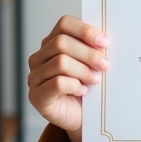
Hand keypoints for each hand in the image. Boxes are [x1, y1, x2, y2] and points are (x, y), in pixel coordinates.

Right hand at [27, 15, 108, 141]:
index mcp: (52, 43)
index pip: (64, 24)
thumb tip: (105, 40)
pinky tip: (83, 90)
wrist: (81, 118)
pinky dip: (75, 86)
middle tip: (105, 65)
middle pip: (61, 43)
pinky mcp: (36, 96)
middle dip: (88, 54)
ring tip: (95, 79)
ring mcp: (35, 77)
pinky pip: (57, 84)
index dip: (85, 31)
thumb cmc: (87, 87)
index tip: (104, 43)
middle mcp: (39, 58)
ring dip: (83, 71)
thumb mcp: (92, 64)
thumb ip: (93, 48)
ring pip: (60, 63)